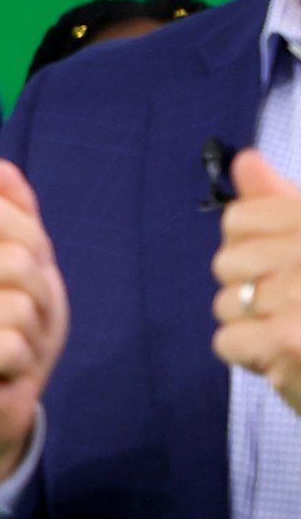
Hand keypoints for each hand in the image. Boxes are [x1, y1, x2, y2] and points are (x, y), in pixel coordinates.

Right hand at [0, 160, 66, 491]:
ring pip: (18, 306)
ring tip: (7, 345)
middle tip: (18, 319)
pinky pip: (11, 345)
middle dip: (38, 296)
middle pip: (16, 260)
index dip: (32, 245)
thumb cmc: (10, 322)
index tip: (19, 274)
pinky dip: (20, 364)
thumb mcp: (25, 260)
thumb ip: (14, 212)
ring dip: (31, 334)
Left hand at [212, 150, 300, 410]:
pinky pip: (228, 342)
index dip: (250, 248)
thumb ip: (282, 205)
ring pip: (225, 304)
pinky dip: (252, 357)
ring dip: (255, 327)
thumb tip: (245, 161)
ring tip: (298, 333)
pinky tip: (289, 357)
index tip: (280, 268)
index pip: (239, 217)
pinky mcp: (292, 340)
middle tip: (296, 309)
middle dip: (251, 292)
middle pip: (227, 262)